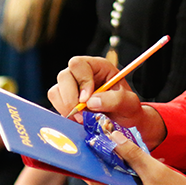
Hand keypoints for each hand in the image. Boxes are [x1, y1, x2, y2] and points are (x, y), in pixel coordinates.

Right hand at [49, 56, 166, 147]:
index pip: (79, 65)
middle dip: (70, 98)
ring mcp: (72, 86)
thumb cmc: (127, 106)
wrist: (124, 119)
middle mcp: (82, 73)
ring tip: (82, 118)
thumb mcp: (129, 102)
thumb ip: (114, 100)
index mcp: (98, 66)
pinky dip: (64, 113)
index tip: (87, 99)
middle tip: (82, 115)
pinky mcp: (66, 99)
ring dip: (66, 107)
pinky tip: (77, 120)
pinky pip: (56, 103)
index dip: (81, 81)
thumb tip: (91, 102)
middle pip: (64, 76)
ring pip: (56, 90)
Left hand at [90, 130, 185, 184]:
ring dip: (126, 180)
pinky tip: (146, 181)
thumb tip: (112, 138)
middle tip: (122, 151)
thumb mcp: (157, 172)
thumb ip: (132, 155)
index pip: (98, 182)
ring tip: (139, 166)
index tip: (95, 147)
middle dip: (115, 169)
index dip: (95, 162)